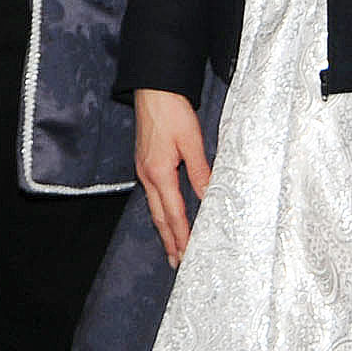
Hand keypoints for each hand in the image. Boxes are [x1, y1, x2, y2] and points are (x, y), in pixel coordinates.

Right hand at [135, 87, 209, 268]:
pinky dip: (160, 211)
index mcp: (159, 172)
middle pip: (159, 217)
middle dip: (169, 241)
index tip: (188, 255)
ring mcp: (143, 169)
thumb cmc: (171, 110)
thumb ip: (200, 170)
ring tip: (171, 247)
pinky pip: (152, 195)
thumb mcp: (191, 140)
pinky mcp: (144, 163)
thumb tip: (208, 196)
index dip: (182, 236)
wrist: (153, 88)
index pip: (173, 213)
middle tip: (177, 262)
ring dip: (163, 229)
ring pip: (154, 207)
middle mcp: (147, 175)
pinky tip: (165, 216)